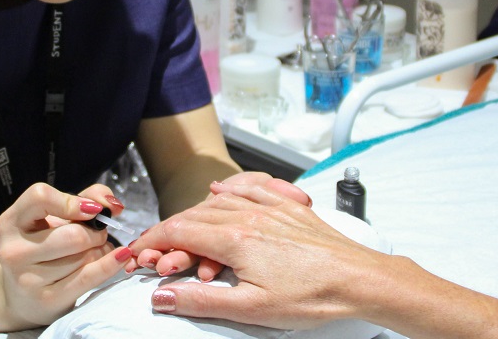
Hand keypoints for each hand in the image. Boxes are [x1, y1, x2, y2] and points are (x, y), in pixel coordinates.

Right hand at [0, 183, 133, 325]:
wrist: (23, 296)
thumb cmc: (44, 248)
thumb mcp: (54, 219)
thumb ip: (85, 198)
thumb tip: (112, 205)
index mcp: (12, 222)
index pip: (40, 197)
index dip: (71, 201)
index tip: (92, 210)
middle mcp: (14, 250)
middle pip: (73, 235)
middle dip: (96, 233)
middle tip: (98, 235)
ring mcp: (28, 278)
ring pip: (84, 257)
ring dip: (101, 251)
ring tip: (95, 252)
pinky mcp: (47, 299)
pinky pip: (88, 278)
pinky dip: (110, 264)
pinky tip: (121, 256)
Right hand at [128, 181, 381, 329]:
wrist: (360, 279)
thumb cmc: (314, 296)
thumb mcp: (251, 308)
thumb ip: (201, 300)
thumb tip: (162, 297)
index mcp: (236, 239)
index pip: (179, 232)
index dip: (152, 241)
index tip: (137, 251)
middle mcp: (250, 216)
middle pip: (194, 214)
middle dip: (168, 230)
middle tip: (153, 246)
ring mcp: (271, 209)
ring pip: (220, 201)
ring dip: (194, 213)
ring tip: (179, 227)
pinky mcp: (290, 209)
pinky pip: (252, 188)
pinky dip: (230, 189)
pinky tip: (223, 190)